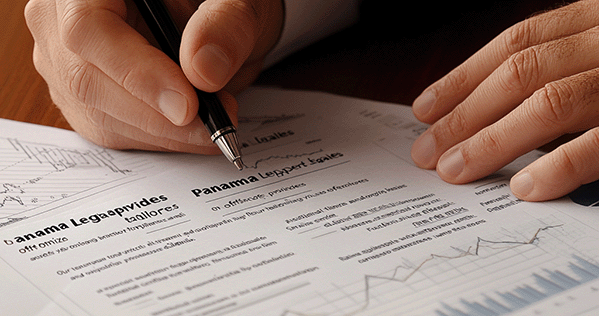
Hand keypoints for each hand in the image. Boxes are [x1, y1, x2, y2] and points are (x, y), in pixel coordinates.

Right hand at [24, 0, 282, 152]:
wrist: (211, 26)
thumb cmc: (216, 7)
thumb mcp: (236, 5)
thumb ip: (226, 27)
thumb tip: (204, 73)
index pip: (88, 30)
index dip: (137, 74)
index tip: (188, 106)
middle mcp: (62, 19)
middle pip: (87, 79)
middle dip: (158, 115)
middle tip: (214, 124)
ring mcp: (63, 60)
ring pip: (98, 114)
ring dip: (163, 133)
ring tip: (212, 124)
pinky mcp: (80, 96)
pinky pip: (109, 130)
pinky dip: (157, 138)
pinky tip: (189, 129)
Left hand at [410, 0, 598, 200]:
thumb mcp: (596, 60)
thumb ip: (555, 77)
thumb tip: (485, 118)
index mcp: (592, 22)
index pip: (517, 43)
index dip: (463, 77)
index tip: (424, 108)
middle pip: (521, 72)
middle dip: (465, 115)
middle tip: (427, 151)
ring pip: (550, 102)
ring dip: (493, 141)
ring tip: (455, 170)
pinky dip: (558, 165)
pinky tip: (523, 187)